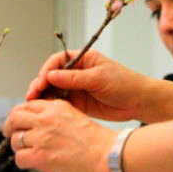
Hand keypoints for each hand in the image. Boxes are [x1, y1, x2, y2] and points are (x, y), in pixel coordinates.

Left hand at [4, 99, 115, 171]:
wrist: (106, 153)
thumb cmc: (95, 140)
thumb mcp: (73, 116)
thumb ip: (54, 117)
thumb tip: (38, 124)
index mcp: (54, 107)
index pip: (26, 106)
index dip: (18, 115)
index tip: (18, 123)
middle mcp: (45, 119)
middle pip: (14, 118)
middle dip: (9, 127)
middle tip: (10, 134)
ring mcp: (41, 137)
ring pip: (15, 139)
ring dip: (18, 147)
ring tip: (27, 152)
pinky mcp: (40, 156)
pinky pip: (19, 158)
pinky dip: (24, 161)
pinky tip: (32, 163)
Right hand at [26, 49, 150, 121]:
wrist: (139, 102)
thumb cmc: (125, 83)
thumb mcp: (99, 78)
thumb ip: (74, 78)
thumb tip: (51, 76)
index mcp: (82, 59)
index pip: (57, 61)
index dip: (47, 70)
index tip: (42, 81)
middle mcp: (76, 72)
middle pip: (51, 76)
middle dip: (40, 85)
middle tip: (32, 96)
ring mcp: (76, 88)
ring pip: (53, 91)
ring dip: (43, 97)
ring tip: (34, 106)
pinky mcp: (78, 103)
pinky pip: (60, 103)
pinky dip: (51, 107)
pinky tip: (45, 112)